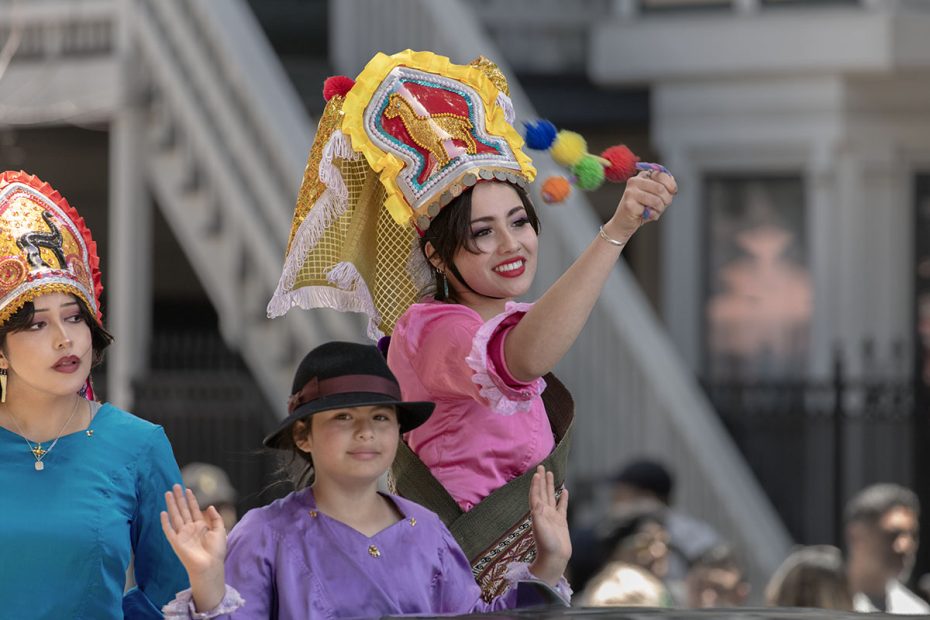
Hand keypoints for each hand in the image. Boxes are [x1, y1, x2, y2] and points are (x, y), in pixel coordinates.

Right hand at [161, 484, 226, 610]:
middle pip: (183, 510)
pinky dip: (165, 522)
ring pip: (175, 516)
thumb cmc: (216, 551)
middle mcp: (190, 528)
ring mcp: (182, 535)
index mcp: (200, 526)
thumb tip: (210, 506)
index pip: (194, 509)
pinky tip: (163, 513)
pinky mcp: (176, 542)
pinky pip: (169, 530)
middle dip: (179, 498)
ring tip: (168, 493)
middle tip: (175, 485)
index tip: (187, 489)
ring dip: (171, 505)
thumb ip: (216, 518)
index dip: (191, 499)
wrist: (210, 565)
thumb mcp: (220, 531)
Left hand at [528, 465, 570, 585]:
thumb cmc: (546, 545)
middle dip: (542, 479)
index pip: (535, 494)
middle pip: (542, 491)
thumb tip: (537, 503)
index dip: (535, 483)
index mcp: (537, 513)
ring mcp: (552, 517)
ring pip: (551, 496)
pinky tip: (564, 491)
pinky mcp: (561, 522)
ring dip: (550, 485)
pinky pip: (561, 506)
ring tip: (551, 473)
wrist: (554, 559)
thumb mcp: (540, 529)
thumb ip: (538, 515)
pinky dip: (562, 498)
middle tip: (542, 466)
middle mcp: (544, 513)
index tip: (536, 472)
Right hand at [604, 168, 676, 241]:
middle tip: (663, 206)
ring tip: (655, 211)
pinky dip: (653, 216)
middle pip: (660, 188)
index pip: (661, 175)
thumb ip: (664, 187)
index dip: (671, 185)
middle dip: (667, 200)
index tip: (672, 193)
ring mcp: (630, 192)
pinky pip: (650, 211)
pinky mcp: (629, 205)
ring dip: (660, 209)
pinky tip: (647, 215)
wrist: (624, 222)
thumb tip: (672, 182)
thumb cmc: (642, 208)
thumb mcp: (655, 195)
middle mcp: (634, 181)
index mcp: (642, 176)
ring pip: (656, 200)